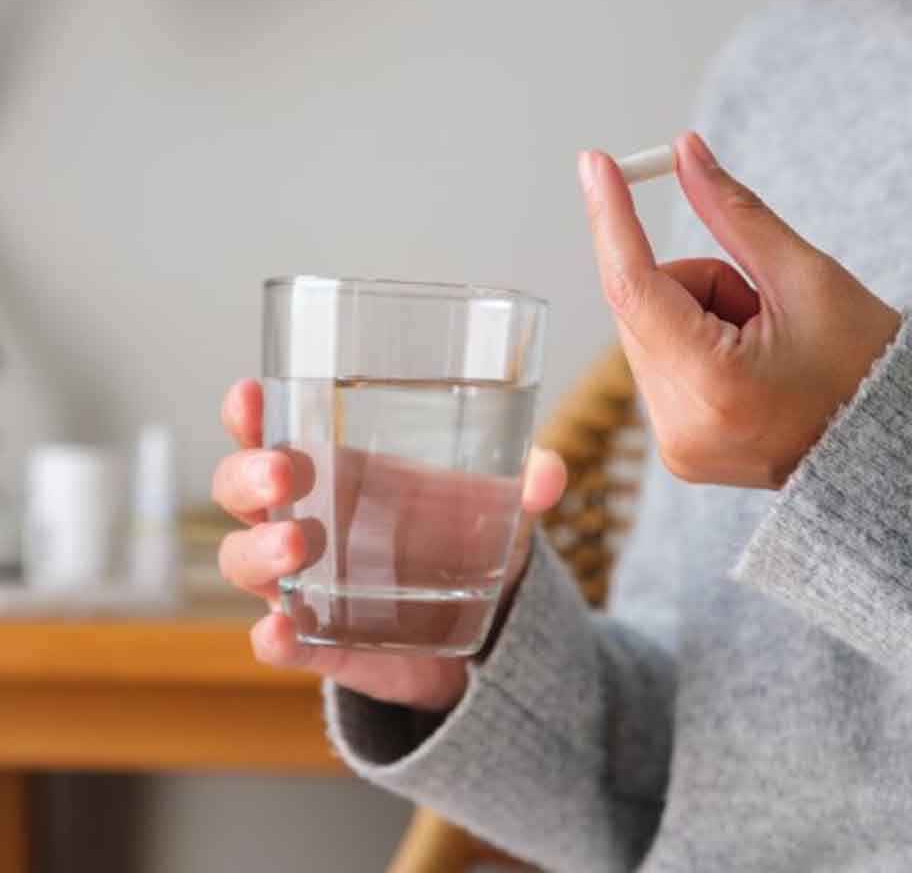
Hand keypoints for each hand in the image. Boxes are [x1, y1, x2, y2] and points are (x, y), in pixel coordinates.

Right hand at [212, 380, 565, 711]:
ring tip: (297, 545)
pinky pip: (281, 641)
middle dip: (247, 475)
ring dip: (257, 551)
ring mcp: (306, 584)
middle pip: (239, 490)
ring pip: (245, 562)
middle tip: (283, 472)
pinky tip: (280, 632)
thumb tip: (547, 475)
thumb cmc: (465, 541)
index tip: (251, 394)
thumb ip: (524, 483)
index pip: (273, 431)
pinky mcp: (323, 641)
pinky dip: (274, 639)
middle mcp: (306, 520)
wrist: (479, 633)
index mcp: (336, 471)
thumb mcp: (498, 506)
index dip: (250, 412)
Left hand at [579, 132, 901, 489]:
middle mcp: (679, 425)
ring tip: (760, 343)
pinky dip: (690, 348)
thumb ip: (734, 214)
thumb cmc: (864, 365)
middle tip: (755, 304)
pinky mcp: (676, 450)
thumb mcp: (807, 278)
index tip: (595, 164)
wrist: (889, 447)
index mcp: (714, 384)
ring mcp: (674, 445)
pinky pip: (656, 368)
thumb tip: (685, 153)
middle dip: (691, 285)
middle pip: (639, 308)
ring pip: (644, 334)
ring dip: (692, 317)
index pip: (633, 286)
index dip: (612, 219)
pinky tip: (743, 367)